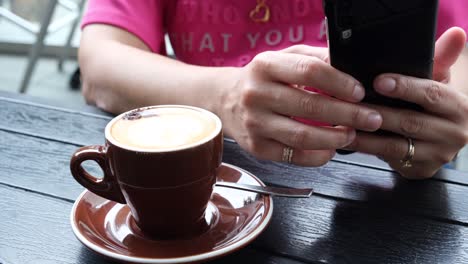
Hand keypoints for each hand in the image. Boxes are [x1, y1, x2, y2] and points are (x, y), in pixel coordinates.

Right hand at [220, 45, 382, 165]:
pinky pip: (293, 156)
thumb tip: (349, 67)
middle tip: (370, 118)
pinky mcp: (256, 147)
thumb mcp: (283, 58)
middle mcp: (256, 94)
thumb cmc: (261, 78)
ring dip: (334, 138)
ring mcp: (255, 123)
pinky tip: (330, 149)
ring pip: (302, 136)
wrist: (225, 99)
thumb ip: (314, 58)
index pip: (309, 71)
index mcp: (265, 66)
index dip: (339, 83)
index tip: (359, 92)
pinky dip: (318, 156)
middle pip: (310, 106)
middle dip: (348, 115)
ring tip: (351, 134)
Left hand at [345, 27, 467, 178]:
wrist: (441, 138)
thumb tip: (456, 34)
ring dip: (365, 135)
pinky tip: (348, 139)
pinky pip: (390, 158)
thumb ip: (440, 59)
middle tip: (350, 104)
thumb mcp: (438, 81)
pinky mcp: (422, 170)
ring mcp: (438, 155)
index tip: (379, 81)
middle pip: (409, 121)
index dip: (405, 87)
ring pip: (395, 144)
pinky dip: (366, 149)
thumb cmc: (433, 105)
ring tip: (342, 123)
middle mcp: (454, 133)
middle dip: (377, 112)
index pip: (431, 94)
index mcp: (458, 107)